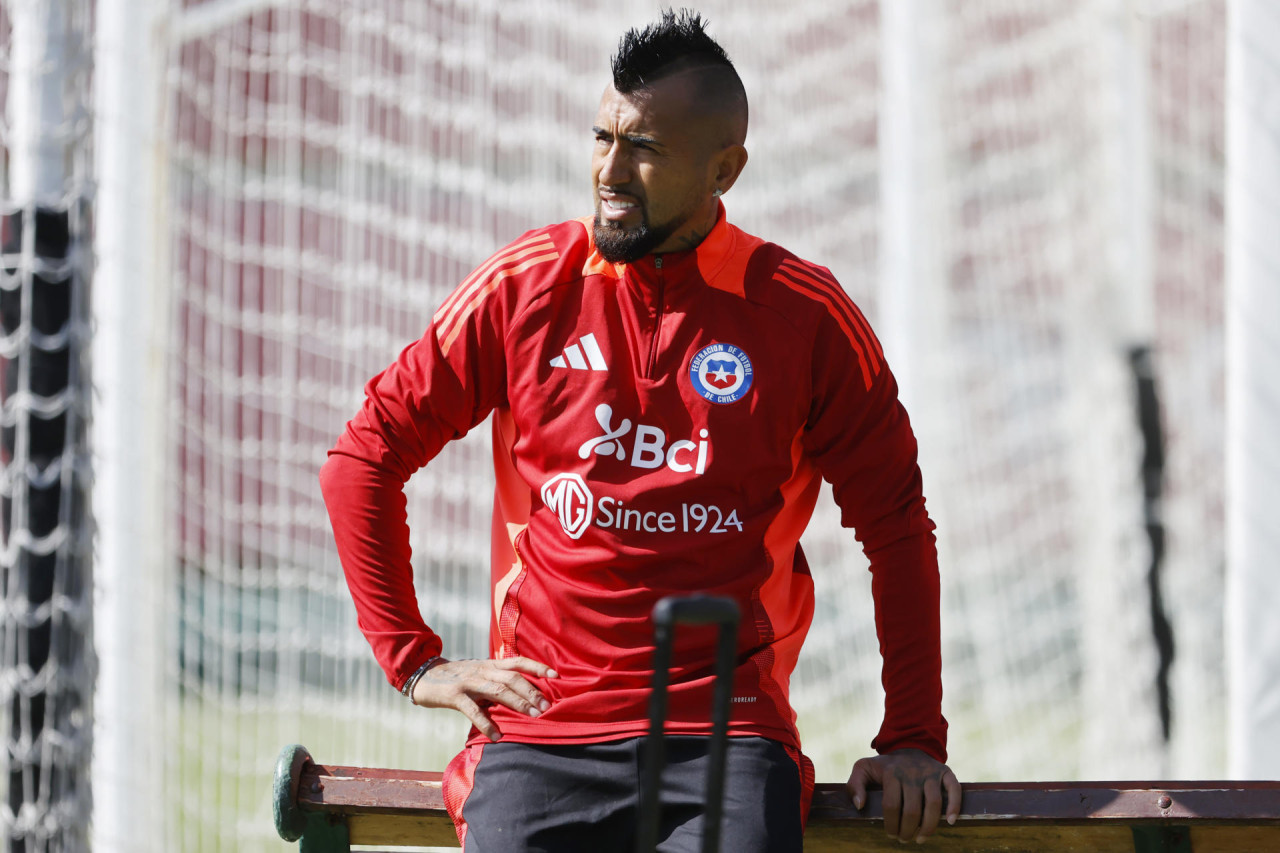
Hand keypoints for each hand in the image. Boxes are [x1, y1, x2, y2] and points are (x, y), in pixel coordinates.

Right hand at [410, 657, 558, 741]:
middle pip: (513, 678)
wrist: (424, 675)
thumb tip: (521, 696)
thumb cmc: (457, 678)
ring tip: (534, 716)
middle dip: (532, 692)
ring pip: (498, 691)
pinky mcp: (455, 696)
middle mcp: (483, 670)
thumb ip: (497, 682)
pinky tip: (498, 736)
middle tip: (547, 706)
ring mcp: (469, 682)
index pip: (518, 662)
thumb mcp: (479, 674)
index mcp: (490, 665)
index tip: (556, 675)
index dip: (538, 667)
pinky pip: (474, 711)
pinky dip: (487, 724)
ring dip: (518, 703)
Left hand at [847, 748, 960, 842]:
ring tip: (920, 838)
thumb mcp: (863, 768)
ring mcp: (930, 772)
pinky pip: (954, 789)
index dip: (891, 824)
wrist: (909, 746)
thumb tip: (860, 805)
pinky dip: (955, 806)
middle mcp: (912, 772)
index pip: (891, 805)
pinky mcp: (945, 772)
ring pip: (934, 804)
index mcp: (891, 773)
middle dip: (908, 830)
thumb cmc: (885, 765)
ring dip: (928, 827)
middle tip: (904, 839)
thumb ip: (855, 785)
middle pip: (912, 810)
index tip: (891, 834)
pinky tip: (951, 821)